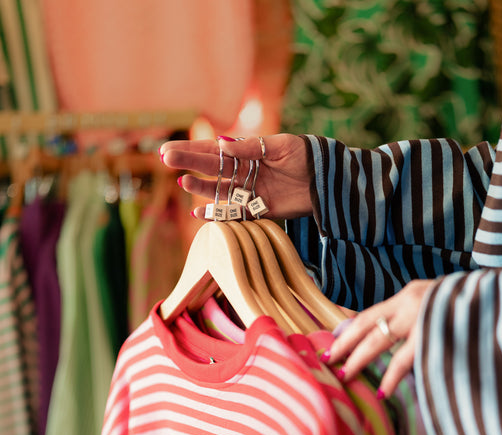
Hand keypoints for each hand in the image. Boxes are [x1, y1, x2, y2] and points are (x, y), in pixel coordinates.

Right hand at [159, 134, 311, 219]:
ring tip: (183, 184)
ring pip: (219, 191)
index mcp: (248, 153)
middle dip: (188, 164)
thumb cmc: (307, 157)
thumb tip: (224, 146)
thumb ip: (253, 148)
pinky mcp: (259, 211)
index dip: (191, 149)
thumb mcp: (282, 146)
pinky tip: (199, 212)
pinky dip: (217, 215)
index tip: (168, 149)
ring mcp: (250, 192)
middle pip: (211, 169)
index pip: (214, 150)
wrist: (328, 182)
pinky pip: (234, 215)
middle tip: (165, 161)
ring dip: (200, 188)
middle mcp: (245, 172)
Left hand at [323, 280, 435, 396]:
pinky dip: (393, 377)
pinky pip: (407, 360)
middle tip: (327, 361)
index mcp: (407, 296)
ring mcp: (422, 317)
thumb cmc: (466, 307)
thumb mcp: (434, 302)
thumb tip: (386, 337)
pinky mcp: (436, 335)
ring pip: (380, 341)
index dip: (346, 335)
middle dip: (344, 345)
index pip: (369, 316)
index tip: (330, 350)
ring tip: (345, 377)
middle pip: (366, 325)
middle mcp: (410, 303)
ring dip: (359, 359)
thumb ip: (411, 318)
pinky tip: (383, 392)